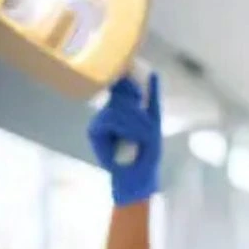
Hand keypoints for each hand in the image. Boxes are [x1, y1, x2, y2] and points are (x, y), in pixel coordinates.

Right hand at [87, 73, 161, 205]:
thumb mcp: (154, 122)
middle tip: (148, 129)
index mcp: (122, 108)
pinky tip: (135, 137)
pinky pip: (111, 120)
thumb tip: (154, 72)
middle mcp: (109, 111)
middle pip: (121, 97)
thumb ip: (152, 98)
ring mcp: (100, 121)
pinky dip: (127, 127)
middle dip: (138, 112)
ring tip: (144, 137)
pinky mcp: (94, 131)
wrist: (138, 176)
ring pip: (117, 109)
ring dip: (136, 122)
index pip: (120, 84)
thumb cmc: (147, 151)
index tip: (136, 78)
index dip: (126, 78)